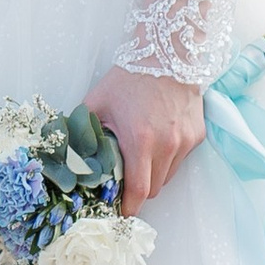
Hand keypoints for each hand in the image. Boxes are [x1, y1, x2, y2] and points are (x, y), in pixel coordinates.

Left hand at [87, 65, 202, 206]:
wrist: (167, 53)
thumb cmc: (129, 78)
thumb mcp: (98, 102)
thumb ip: (82, 130)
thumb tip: (67, 153)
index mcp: (140, 140)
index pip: (139, 190)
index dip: (129, 206)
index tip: (120, 211)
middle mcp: (167, 145)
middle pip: (154, 189)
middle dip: (139, 190)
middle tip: (126, 179)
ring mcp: (185, 141)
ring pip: (169, 176)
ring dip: (154, 174)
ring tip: (141, 154)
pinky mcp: (197, 135)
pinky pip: (181, 159)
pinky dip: (169, 158)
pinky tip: (158, 138)